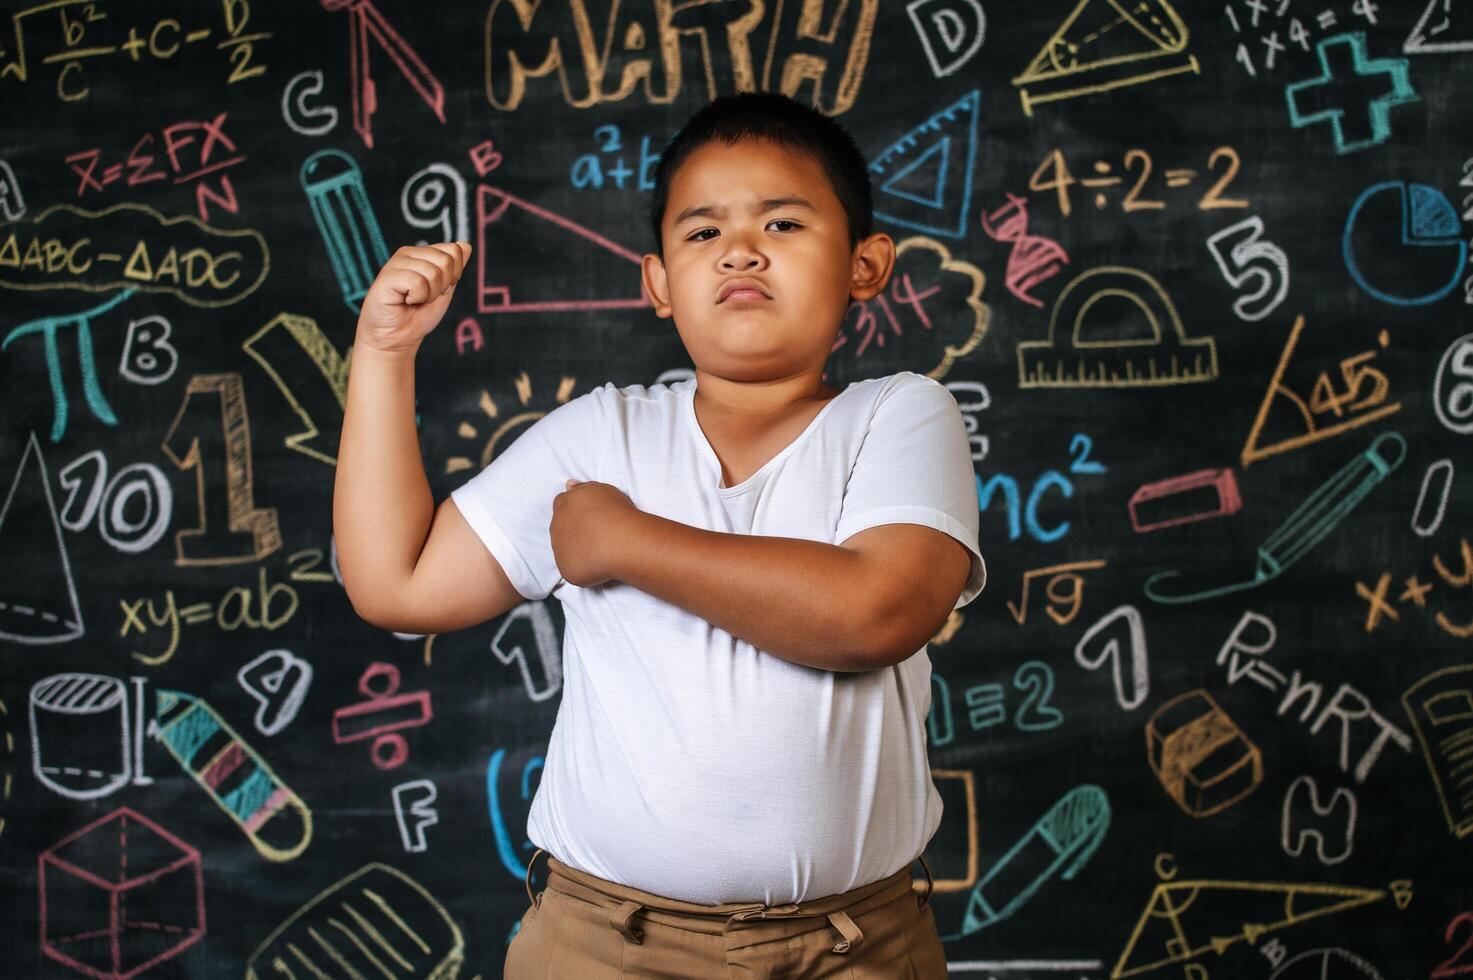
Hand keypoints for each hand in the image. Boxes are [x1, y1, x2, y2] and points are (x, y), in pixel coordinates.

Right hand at [355, 242, 471, 354]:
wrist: (398, 338)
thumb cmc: (418, 315)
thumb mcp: (445, 290)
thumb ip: (455, 268)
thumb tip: (466, 245)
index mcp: (422, 253)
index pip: (454, 250)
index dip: (454, 275)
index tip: (439, 289)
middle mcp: (408, 253)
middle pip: (446, 261)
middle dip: (442, 286)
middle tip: (424, 297)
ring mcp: (396, 262)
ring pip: (433, 272)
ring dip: (429, 295)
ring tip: (414, 300)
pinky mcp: (387, 276)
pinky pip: (418, 282)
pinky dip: (418, 297)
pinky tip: (405, 300)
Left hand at [550, 480, 638, 587]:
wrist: (619, 541)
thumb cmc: (614, 512)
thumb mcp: (599, 490)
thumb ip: (581, 488)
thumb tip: (568, 484)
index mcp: (563, 504)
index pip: (562, 503)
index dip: (576, 510)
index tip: (590, 516)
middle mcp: (556, 525)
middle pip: (562, 526)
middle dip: (575, 529)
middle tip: (597, 533)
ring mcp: (559, 549)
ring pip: (565, 548)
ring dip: (578, 548)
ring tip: (600, 549)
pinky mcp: (566, 569)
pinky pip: (573, 567)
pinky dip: (583, 567)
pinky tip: (599, 564)